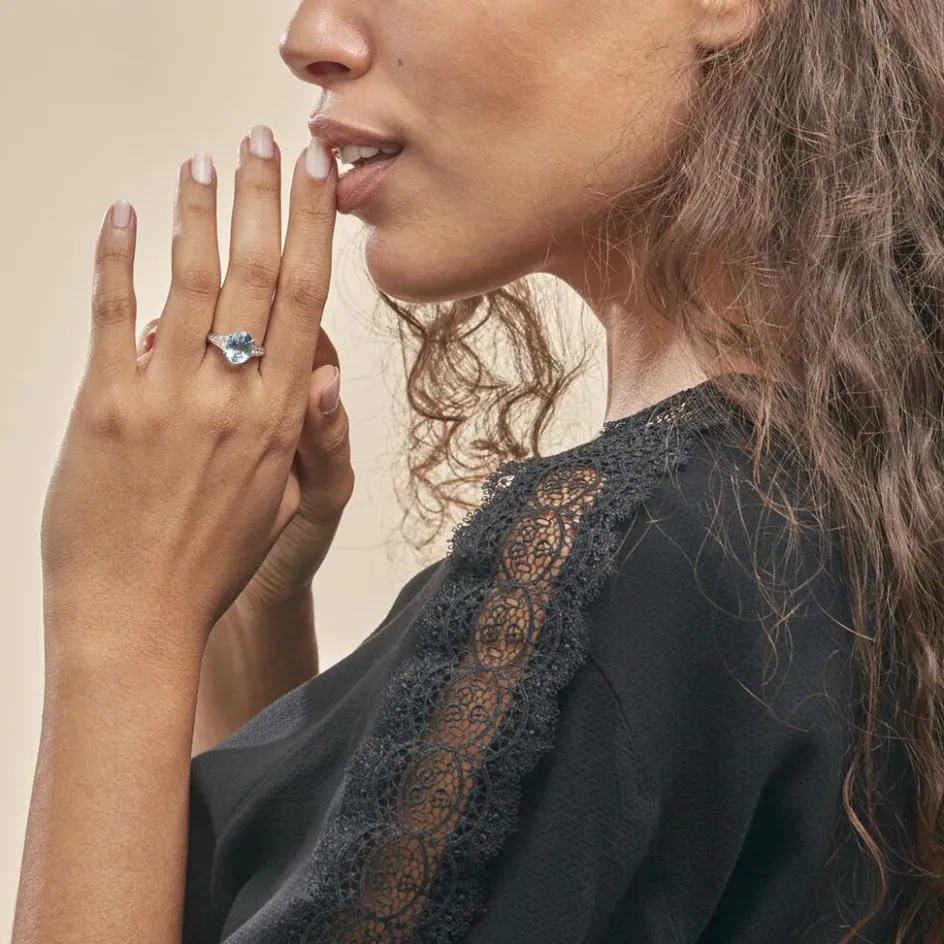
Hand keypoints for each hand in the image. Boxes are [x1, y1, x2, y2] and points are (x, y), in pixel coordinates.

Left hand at [41, 134, 338, 670]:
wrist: (137, 618)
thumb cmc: (212, 565)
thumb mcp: (279, 505)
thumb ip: (305, 440)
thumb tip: (325, 379)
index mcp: (280, 420)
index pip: (305, 302)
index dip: (313, 230)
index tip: (319, 177)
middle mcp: (233, 398)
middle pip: (255, 275)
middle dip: (265, 197)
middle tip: (266, 140)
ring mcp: (168, 399)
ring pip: (190, 282)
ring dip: (198, 213)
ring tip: (204, 161)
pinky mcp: (106, 407)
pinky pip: (112, 316)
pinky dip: (116, 258)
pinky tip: (125, 214)